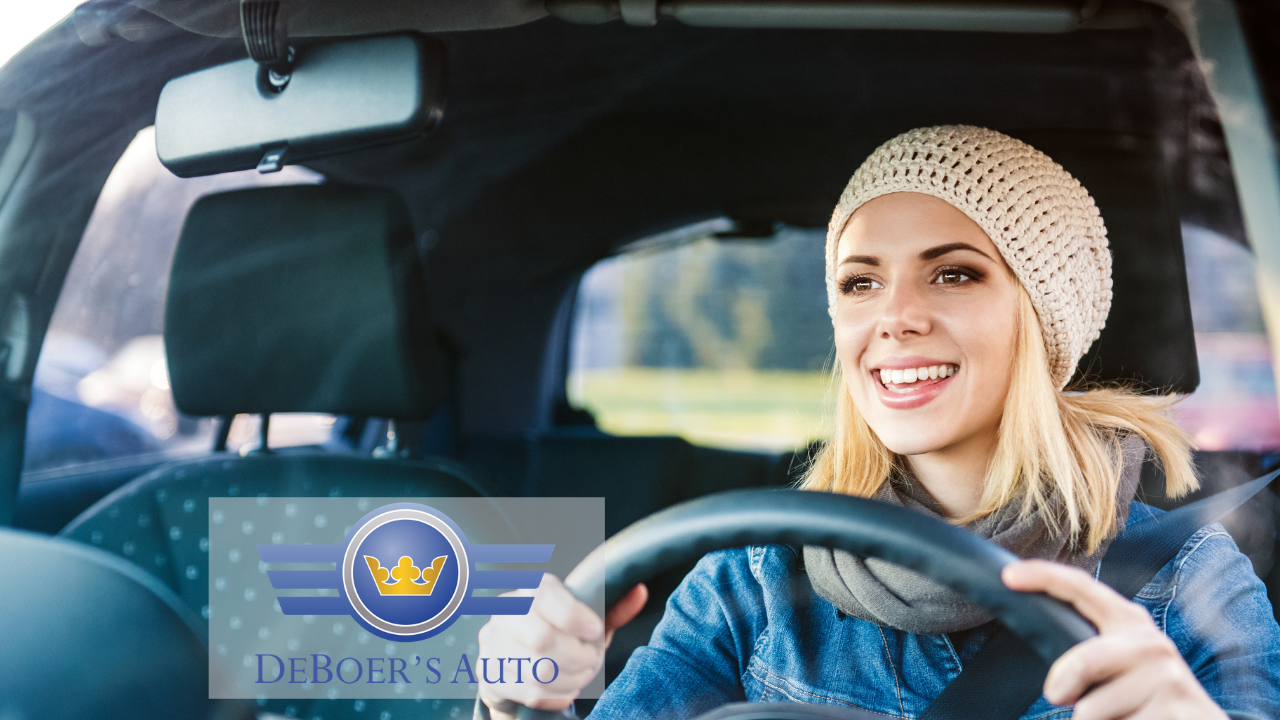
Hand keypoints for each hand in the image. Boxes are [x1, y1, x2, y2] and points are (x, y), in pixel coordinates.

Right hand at [477, 574, 647, 719]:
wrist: (517, 659)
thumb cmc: (557, 634)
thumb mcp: (584, 619)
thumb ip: (611, 608)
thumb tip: (640, 592)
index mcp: (531, 588)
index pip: (546, 595)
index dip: (575, 617)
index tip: (595, 632)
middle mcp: (506, 611)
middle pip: (542, 639)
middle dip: (577, 657)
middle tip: (591, 662)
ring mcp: (493, 643)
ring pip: (538, 671)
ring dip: (571, 680)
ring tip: (582, 677)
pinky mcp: (488, 673)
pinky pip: (530, 693)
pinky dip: (557, 696)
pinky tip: (565, 689)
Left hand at [1002, 560, 1227, 719]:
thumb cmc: (1147, 694)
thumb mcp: (1121, 662)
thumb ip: (1086, 649)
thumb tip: (1044, 665)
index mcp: (1128, 622)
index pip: (1082, 588)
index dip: (1044, 577)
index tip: (1008, 576)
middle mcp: (1149, 642)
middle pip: (1082, 662)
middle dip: (1064, 684)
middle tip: (1059, 696)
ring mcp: (1166, 678)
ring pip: (1091, 710)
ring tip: (1124, 716)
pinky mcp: (1173, 713)